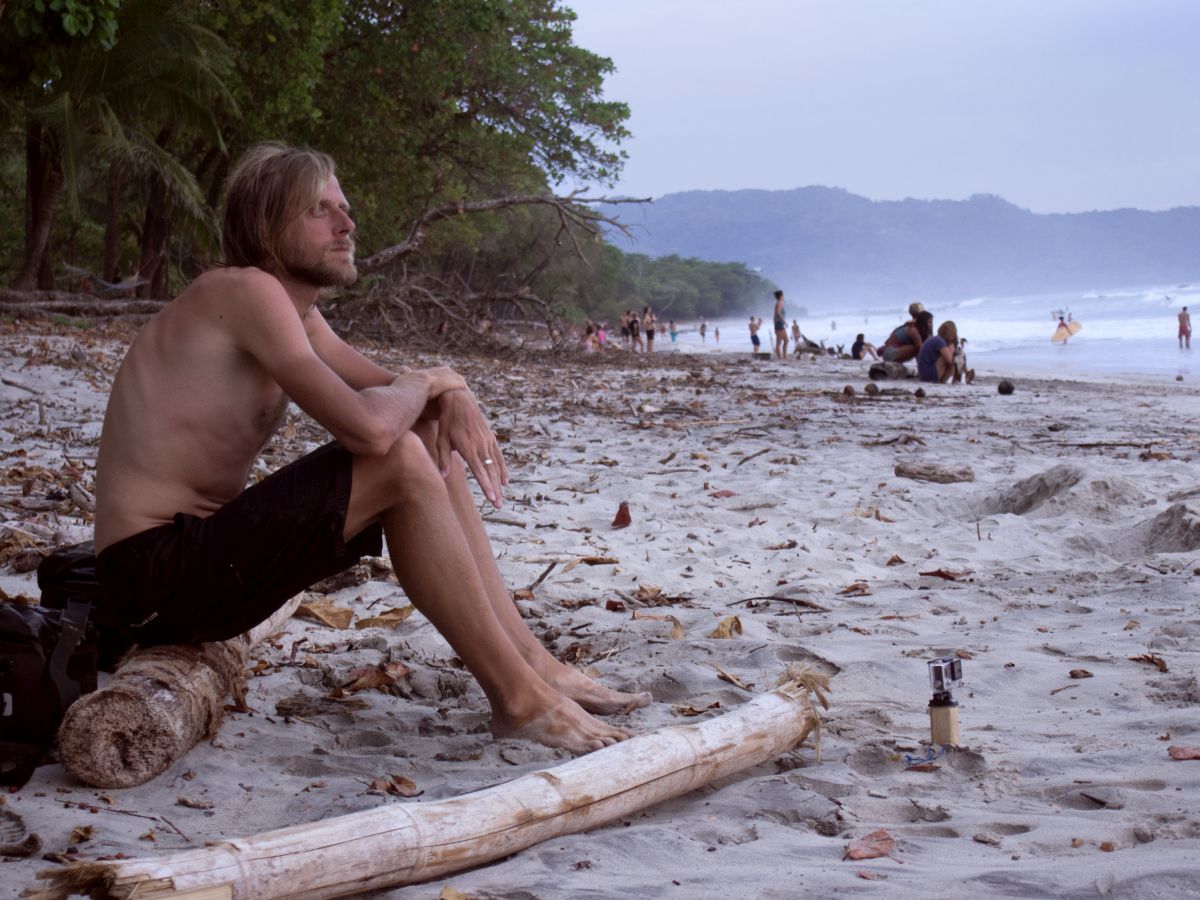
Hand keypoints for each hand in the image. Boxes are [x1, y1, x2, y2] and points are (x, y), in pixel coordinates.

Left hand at [433, 388, 507, 506]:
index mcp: (468, 447)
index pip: (479, 470)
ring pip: (496, 466)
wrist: (460, 401)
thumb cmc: (448, 422)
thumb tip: (443, 476)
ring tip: (501, 498)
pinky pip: (499, 457)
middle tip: (498, 505)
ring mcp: (488, 442)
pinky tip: (505, 481)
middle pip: (490, 471)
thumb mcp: (441, 439)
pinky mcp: (491, 439)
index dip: (486, 485)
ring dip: (499, 483)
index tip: (491, 497)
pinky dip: (503, 469)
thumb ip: (443, 459)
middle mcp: (481, 446)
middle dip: (495, 489)